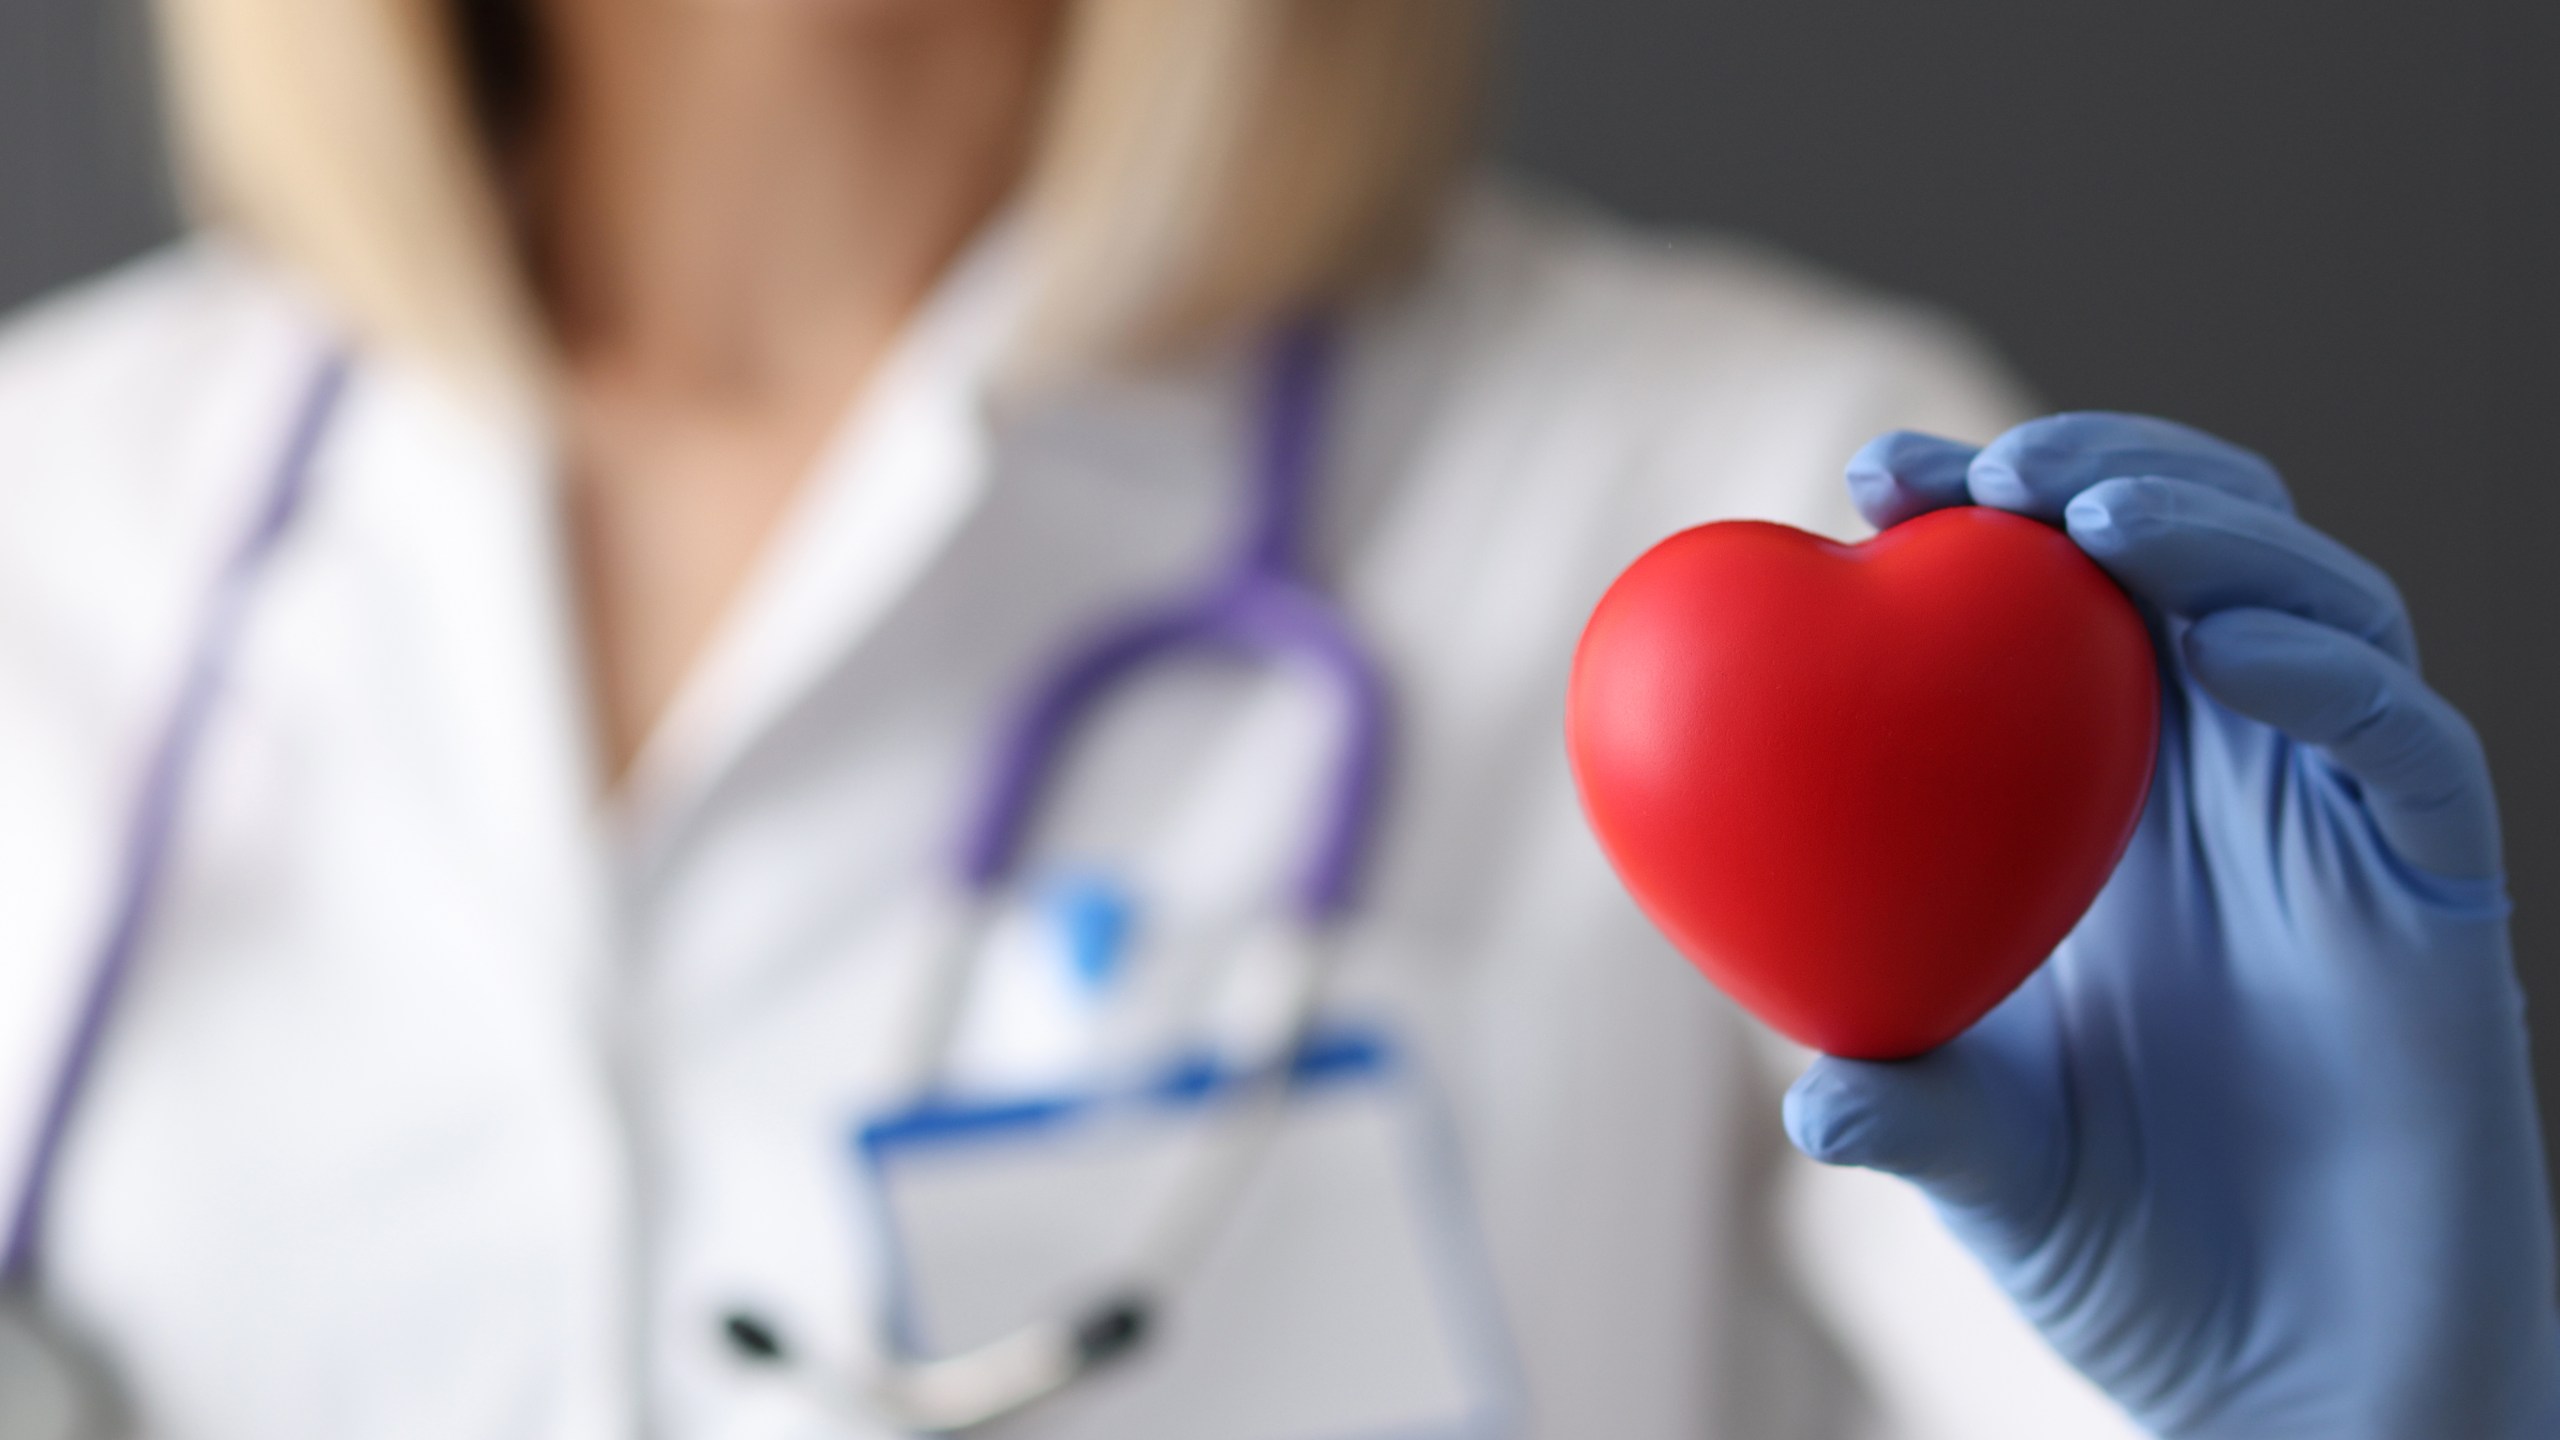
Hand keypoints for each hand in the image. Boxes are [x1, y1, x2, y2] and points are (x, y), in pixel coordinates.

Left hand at [1784, 414, 2559, 1437]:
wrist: (2300, 1378)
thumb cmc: (2134, 1252)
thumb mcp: (1984, 1160)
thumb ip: (1908, 1104)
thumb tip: (1805, 1090)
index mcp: (2099, 813)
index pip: (2046, 617)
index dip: (1974, 525)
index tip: (1872, 479)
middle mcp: (2222, 793)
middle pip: (2188, 559)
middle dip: (2093, 476)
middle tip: (1978, 468)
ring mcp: (2335, 829)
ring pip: (2314, 607)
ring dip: (2212, 535)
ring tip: (2088, 516)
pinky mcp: (2437, 888)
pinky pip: (2407, 747)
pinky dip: (2329, 675)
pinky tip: (2228, 648)